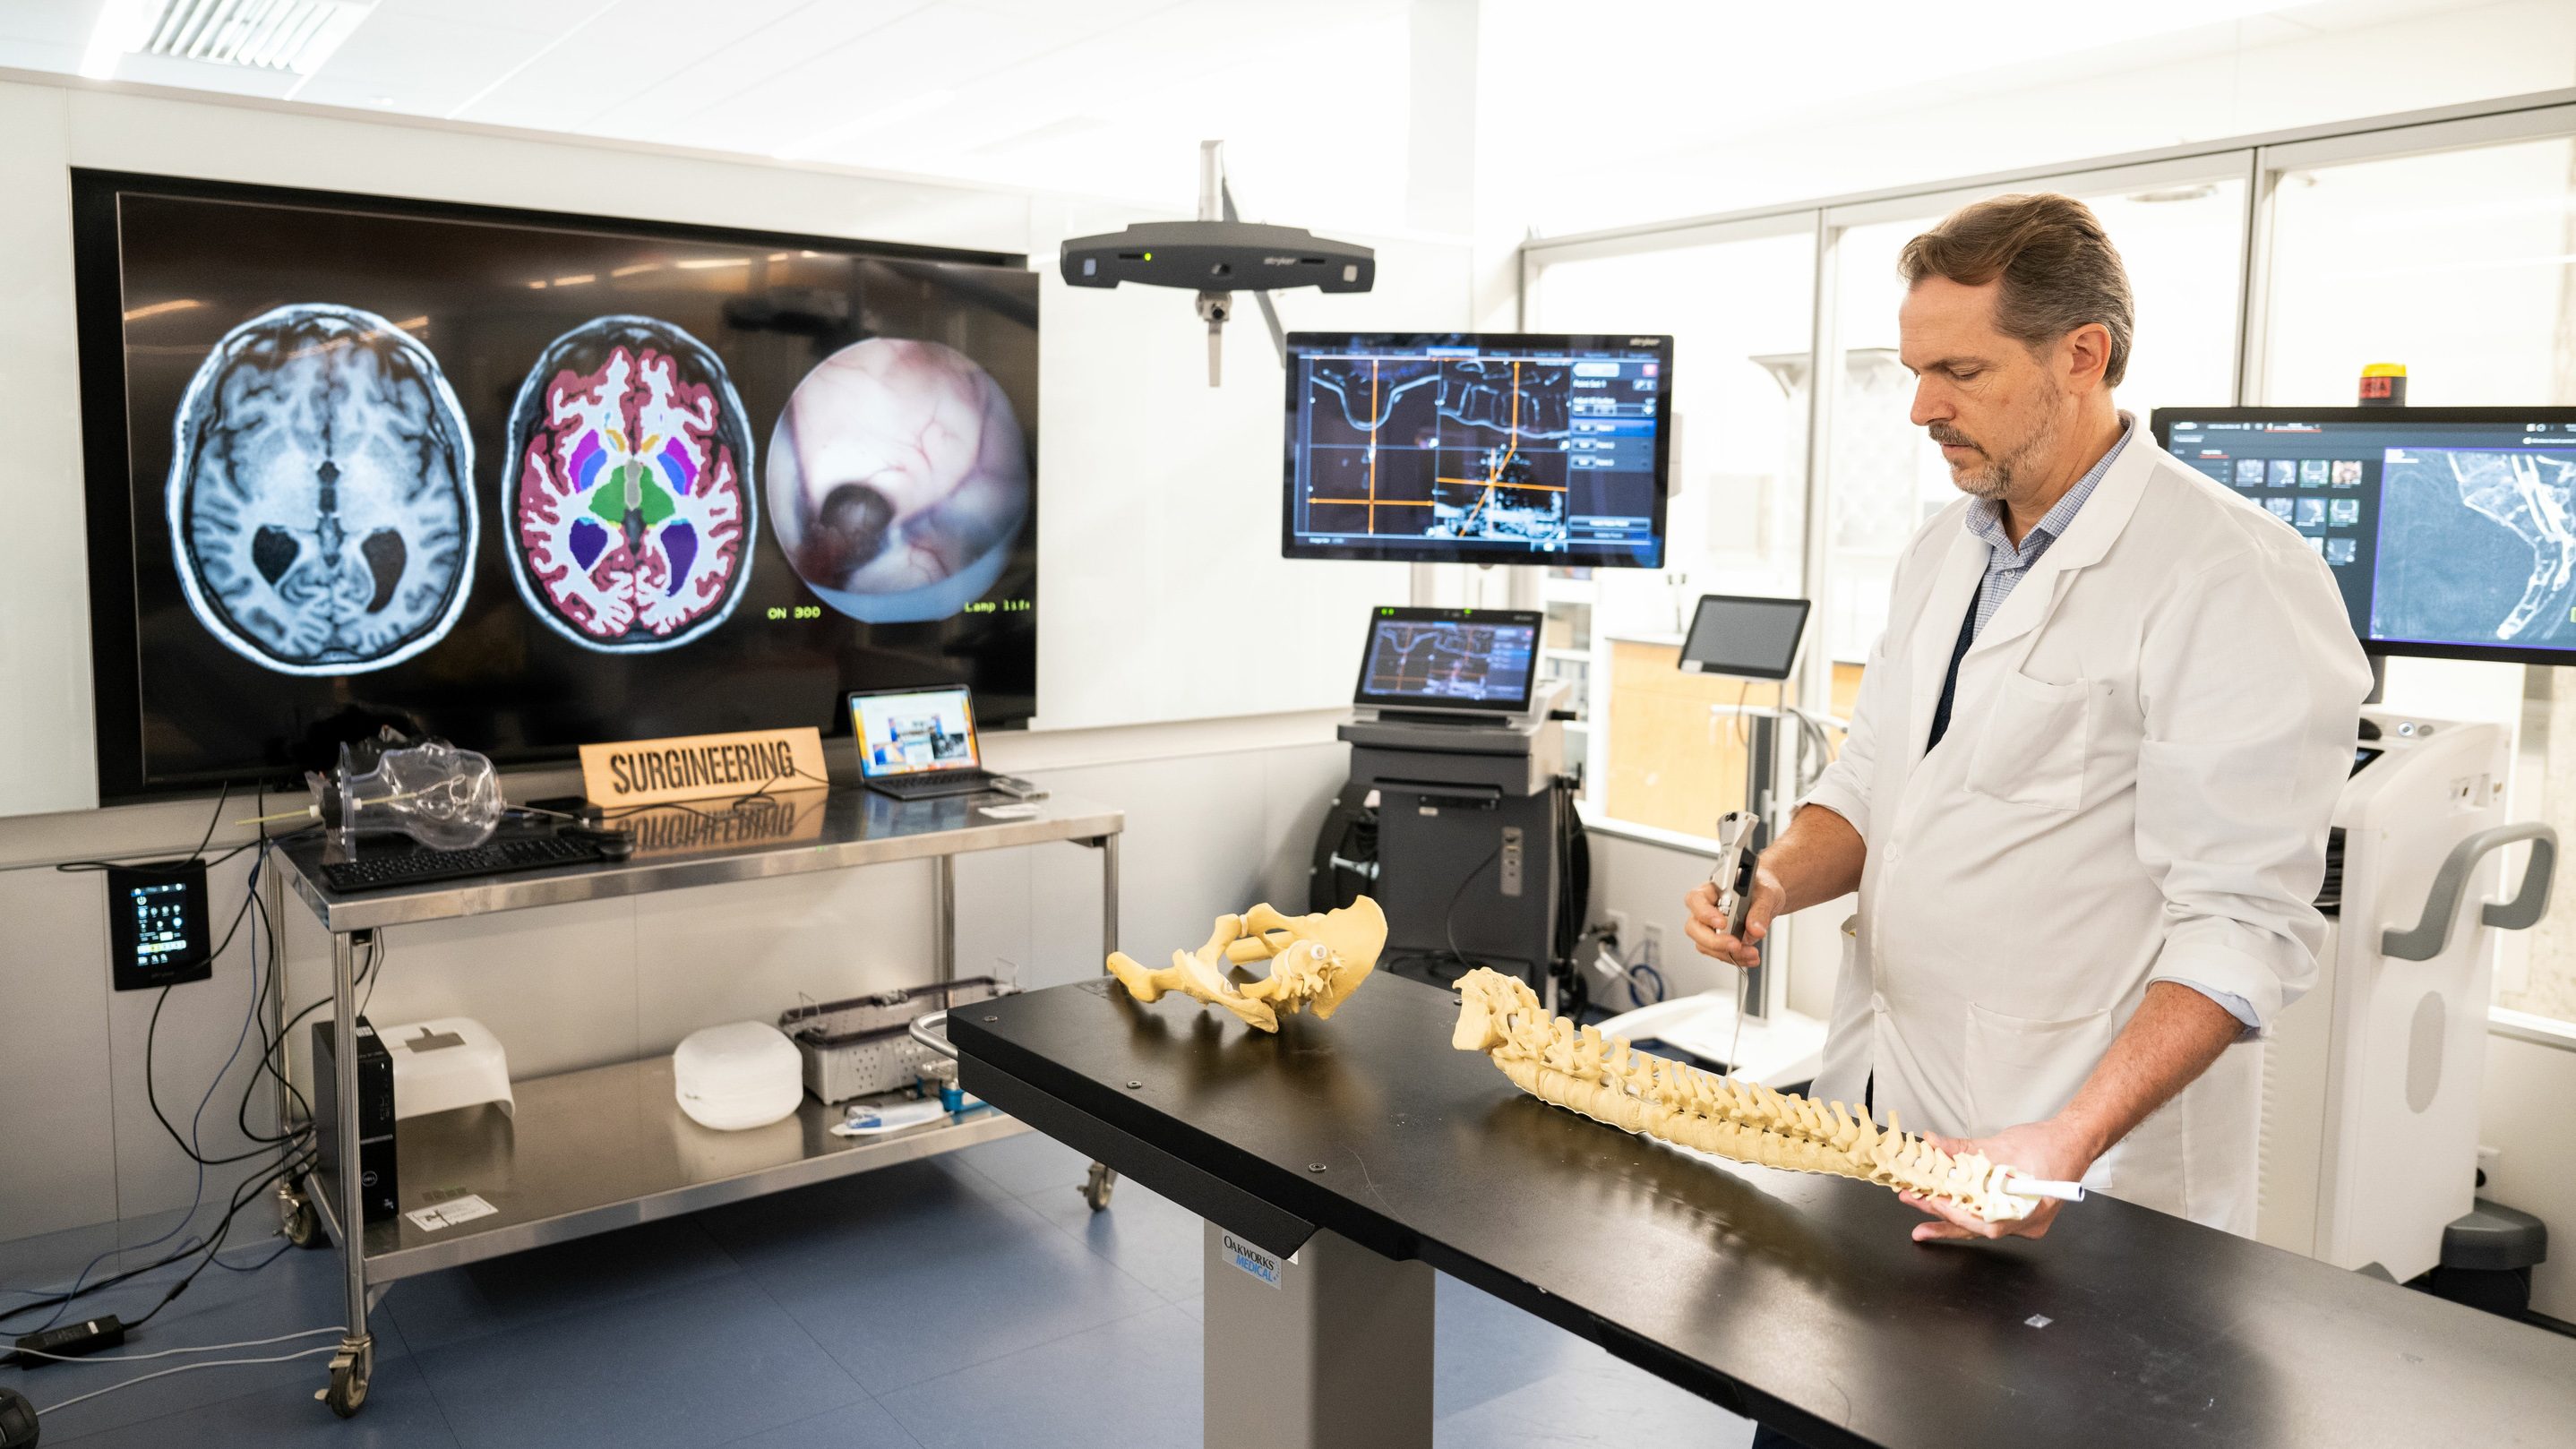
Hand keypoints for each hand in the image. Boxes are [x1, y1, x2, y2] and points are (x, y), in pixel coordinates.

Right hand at [1682, 867, 1781, 969]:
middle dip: (1715, 941)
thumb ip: (1760, 910)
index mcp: (1711, 890)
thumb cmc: (1760, 889)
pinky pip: (1719, 953)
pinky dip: (1735, 958)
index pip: (1696, 900)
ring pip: (1705, 945)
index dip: (1705, 913)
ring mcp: (1710, 927)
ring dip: (1728, 953)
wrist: (1768, 900)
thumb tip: (1755, 930)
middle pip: (1695, 928)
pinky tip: (1750, 957)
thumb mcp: (1766, 894)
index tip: (1722, 923)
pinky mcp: (1719, 941)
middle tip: (1735, 945)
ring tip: (1751, 953)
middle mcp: (1705, 908)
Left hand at [1901, 1118, 2096, 1242]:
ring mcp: (2026, 1221)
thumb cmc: (2048, 1144)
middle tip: (1917, 1217)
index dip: (1959, 1216)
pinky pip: (1989, 1215)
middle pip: (1980, 1228)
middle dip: (1945, 1222)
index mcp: (2030, 1211)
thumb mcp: (2002, 1144)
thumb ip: (1965, 1148)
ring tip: (1920, 1205)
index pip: (1988, 1224)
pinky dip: (1967, 1208)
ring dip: (1952, 1215)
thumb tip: (1933, 1144)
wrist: (2075, 1141)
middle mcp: (2028, 1223)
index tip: (1935, 1202)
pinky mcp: (2020, 1213)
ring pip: (1982, 1223)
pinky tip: (1944, 1201)